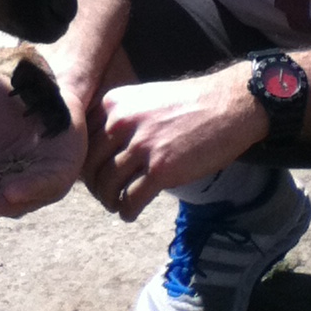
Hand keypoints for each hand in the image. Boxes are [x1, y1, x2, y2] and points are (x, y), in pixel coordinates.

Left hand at [83, 64, 262, 221]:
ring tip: (116, 205)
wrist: (226, 106)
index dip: (86, 161)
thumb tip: (101, 148)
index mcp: (114, 103)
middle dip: (94, 185)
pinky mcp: (161, 170)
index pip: (84, 140)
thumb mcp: (144, 97)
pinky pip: (131, 199)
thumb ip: (120, 116)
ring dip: (109, 201)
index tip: (93, 173)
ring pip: (108, 185)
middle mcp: (122, 122)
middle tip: (104, 194)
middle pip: (92, 165)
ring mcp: (141, 146)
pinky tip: (130, 213)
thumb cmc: (187, 103)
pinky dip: (127, 211)